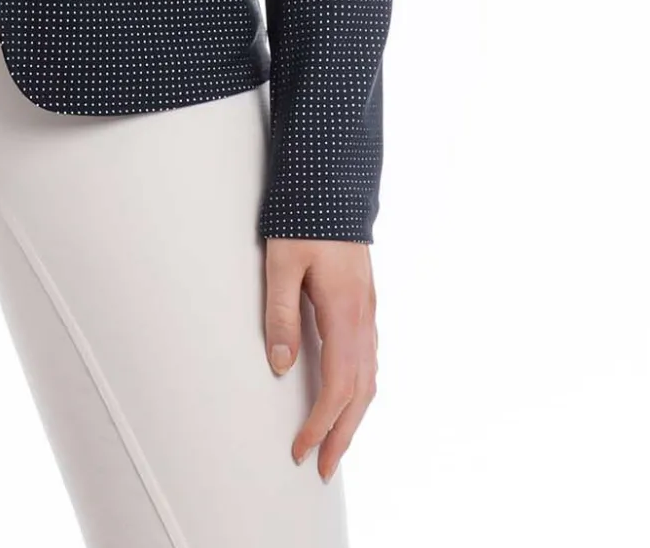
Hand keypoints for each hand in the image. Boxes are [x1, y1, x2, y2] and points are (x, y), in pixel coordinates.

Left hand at [264, 237, 376, 480]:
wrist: (332, 181)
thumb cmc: (304, 217)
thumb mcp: (282, 262)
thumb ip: (280, 313)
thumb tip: (282, 366)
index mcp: (347, 313)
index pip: (338, 387)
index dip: (321, 424)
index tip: (301, 449)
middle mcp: (365, 318)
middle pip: (361, 393)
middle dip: (343, 435)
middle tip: (323, 468)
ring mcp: (369, 310)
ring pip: (370, 377)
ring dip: (353, 416)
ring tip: (335, 442)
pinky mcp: (365, 302)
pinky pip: (369, 358)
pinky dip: (359, 388)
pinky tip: (347, 394)